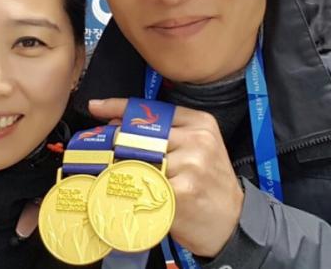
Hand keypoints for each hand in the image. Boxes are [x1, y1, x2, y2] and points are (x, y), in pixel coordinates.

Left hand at [88, 98, 243, 257]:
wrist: (233, 223)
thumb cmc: (208, 186)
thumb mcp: (196, 149)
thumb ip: (163, 134)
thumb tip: (116, 123)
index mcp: (200, 123)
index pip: (152, 109)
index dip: (119, 107)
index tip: (96, 107)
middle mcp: (197, 139)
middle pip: (140, 134)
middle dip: (114, 143)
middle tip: (98, 153)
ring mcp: (191, 164)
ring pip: (137, 161)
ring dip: (121, 171)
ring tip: (117, 180)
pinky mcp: (182, 191)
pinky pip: (144, 186)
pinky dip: (131, 192)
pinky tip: (129, 196)